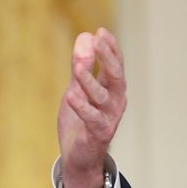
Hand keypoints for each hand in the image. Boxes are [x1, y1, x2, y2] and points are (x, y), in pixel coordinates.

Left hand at [57, 28, 126, 187]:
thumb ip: (81, 66)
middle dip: (107, 58)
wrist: (78, 155)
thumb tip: (85, 36)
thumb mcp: (78, 88)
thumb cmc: (81, 119)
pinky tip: (71, 95)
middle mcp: (116, 102)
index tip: (101, 31)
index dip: (110, 48)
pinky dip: (81, 107)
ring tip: (77, 65)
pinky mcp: (98, 133)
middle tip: (98, 41)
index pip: (115, 65)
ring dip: (89, 80)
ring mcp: (109, 118)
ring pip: (102, 96)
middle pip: (115, 77)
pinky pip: (91, 118)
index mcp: (113, 89)